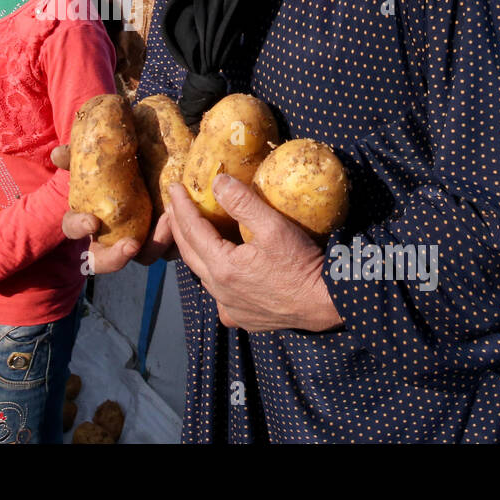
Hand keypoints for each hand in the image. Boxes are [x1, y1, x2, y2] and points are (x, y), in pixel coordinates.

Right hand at [52, 144, 176, 273]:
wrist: (153, 156)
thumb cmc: (117, 162)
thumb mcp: (98, 156)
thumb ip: (77, 155)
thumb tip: (58, 154)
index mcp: (87, 217)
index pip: (74, 229)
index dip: (79, 228)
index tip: (92, 221)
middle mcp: (111, 236)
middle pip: (104, 261)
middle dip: (116, 258)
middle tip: (130, 245)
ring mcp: (139, 239)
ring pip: (145, 256)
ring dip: (156, 243)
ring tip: (168, 220)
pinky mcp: (166, 236)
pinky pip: (172, 247)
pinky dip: (177, 237)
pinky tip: (183, 215)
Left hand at [167, 175, 342, 332]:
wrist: (325, 303)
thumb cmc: (301, 263)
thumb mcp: (274, 226)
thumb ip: (242, 202)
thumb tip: (217, 181)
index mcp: (222, 266)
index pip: (192, 229)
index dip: (181, 206)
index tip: (173, 187)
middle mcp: (219, 290)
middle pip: (189, 253)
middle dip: (179, 226)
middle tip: (174, 205)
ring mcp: (229, 307)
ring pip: (203, 275)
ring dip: (195, 251)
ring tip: (192, 232)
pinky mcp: (242, 318)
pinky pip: (220, 296)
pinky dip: (214, 279)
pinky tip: (220, 272)